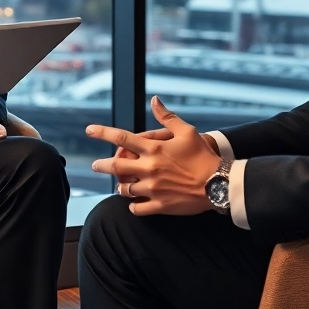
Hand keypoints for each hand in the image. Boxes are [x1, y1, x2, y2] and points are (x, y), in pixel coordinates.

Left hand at [85, 96, 223, 215]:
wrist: (219, 183)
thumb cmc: (203, 155)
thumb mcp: (187, 131)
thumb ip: (167, 117)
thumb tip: (154, 100)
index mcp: (154, 149)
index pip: (121, 138)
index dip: (102, 132)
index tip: (88, 130)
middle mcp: (149, 168)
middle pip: (115, 166)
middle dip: (101, 165)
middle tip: (95, 165)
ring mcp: (153, 188)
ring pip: (124, 189)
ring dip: (120, 186)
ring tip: (120, 185)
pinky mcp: (160, 205)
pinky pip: (137, 208)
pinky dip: (133, 206)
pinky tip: (133, 203)